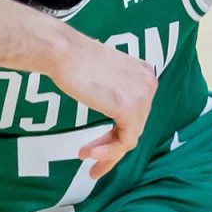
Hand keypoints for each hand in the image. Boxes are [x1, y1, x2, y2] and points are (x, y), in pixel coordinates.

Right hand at [48, 32, 157, 178]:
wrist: (62, 52)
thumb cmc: (72, 59)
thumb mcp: (104, 75)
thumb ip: (115, 90)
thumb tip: (113, 106)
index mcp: (144, 73)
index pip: (136, 111)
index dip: (116, 129)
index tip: (96, 141)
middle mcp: (149, 83)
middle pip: (134, 125)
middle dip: (111, 143)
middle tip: (90, 156)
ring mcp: (142, 96)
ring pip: (130, 137)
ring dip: (108, 152)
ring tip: (86, 158)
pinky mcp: (129, 109)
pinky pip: (124, 142)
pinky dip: (108, 153)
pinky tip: (90, 155)